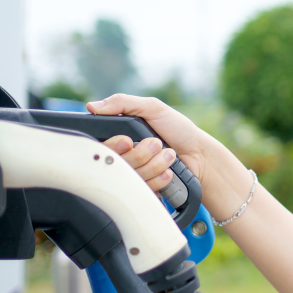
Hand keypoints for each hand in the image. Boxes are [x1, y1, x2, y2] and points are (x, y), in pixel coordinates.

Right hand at [87, 94, 209, 192]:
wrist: (200, 155)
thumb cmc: (178, 129)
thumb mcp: (153, 108)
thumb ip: (124, 103)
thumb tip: (93, 106)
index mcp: (121, 136)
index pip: (102, 147)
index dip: (114, 146)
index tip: (129, 141)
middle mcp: (124, 156)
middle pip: (116, 164)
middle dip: (141, 153)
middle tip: (157, 143)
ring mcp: (135, 174)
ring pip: (131, 177)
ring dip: (155, 164)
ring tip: (169, 155)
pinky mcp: (145, 189)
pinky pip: (142, 189)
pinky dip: (159, 178)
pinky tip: (169, 171)